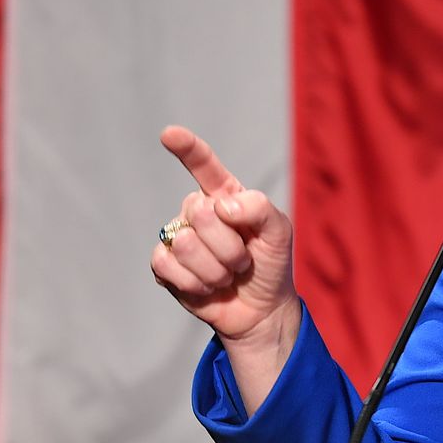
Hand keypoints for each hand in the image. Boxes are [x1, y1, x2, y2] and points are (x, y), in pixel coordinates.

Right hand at [149, 125, 298, 346]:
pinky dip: (196, 283)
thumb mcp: (279, 232)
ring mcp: (178, 237)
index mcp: (224, 195)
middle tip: (242, 260)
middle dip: (230, 246)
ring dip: (216, 269)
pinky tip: (206, 287)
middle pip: (201, 213)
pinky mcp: (164, 265)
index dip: (187, 149)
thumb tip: (221, 206)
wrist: (261, 308)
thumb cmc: (270, 264)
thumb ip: (259, 208)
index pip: (203, 166)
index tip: (170, 134)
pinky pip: (167, 265)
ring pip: (186, 244)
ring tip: (227, 274)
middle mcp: (196, 211)